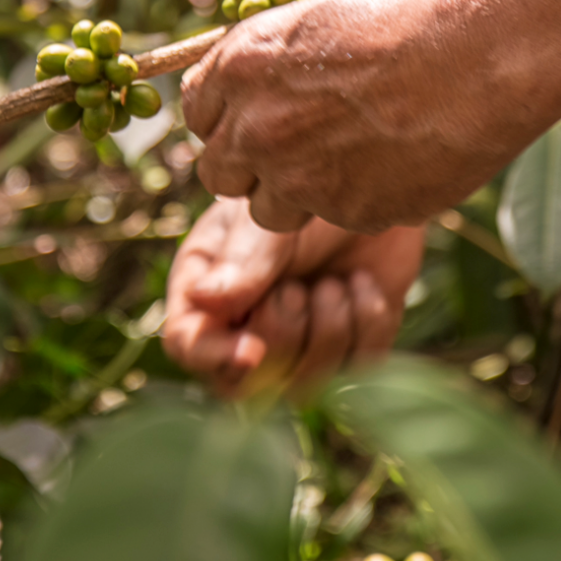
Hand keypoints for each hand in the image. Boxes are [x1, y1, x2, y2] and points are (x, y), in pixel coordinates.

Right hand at [162, 197, 424, 398]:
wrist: (373, 174)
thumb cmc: (304, 186)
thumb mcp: (270, 219)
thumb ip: (243, 261)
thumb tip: (203, 302)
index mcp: (206, 287)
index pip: (187, 343)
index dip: (213, 357)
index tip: (251, 351)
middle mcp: (244, 324)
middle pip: (244, 382)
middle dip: (280, 336)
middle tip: (298, 288)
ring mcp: (298, 343)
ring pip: (303, 386)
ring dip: (326, 332)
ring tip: (334, 282)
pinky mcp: (350, 348)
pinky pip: (356, 371)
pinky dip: (365, 325)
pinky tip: (364, 283)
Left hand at [181, 0, 558, 233]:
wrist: (483, 52)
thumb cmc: (407, 19)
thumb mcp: (315, 19)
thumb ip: (264, 62)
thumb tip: (242, 94)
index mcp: (241, 68)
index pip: (196, 114)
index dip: (225, 119)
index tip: (251, 118)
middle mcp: (258, 129)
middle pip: (219, 173)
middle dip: (247, 165)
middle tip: (288, 151)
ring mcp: (301, 179)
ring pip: (270, 210)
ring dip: (295, 193)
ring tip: (346, 157)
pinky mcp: (350, 213)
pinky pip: (334, 217)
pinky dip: (354, 199)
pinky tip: (392, 162)